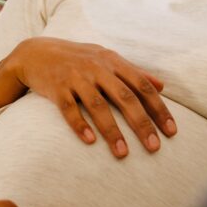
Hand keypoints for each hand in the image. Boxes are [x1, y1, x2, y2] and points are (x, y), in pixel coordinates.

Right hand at [0, 37, 175, 157]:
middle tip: (154, 148)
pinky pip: (69, 108)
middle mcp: (96, 68)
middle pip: (124, 97)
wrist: (35, 53)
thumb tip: (162, 86)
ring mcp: (75, 77)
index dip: (158, 108)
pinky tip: (89, 141)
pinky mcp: (56, 88)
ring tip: (123, 154)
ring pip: (98, 105)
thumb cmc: (77, 58)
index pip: (142, 85)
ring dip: (112, 131)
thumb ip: (134, 72)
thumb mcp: (106, 58)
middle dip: (141, 123)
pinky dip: (79, 124)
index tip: (171, 131)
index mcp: (112, 61)